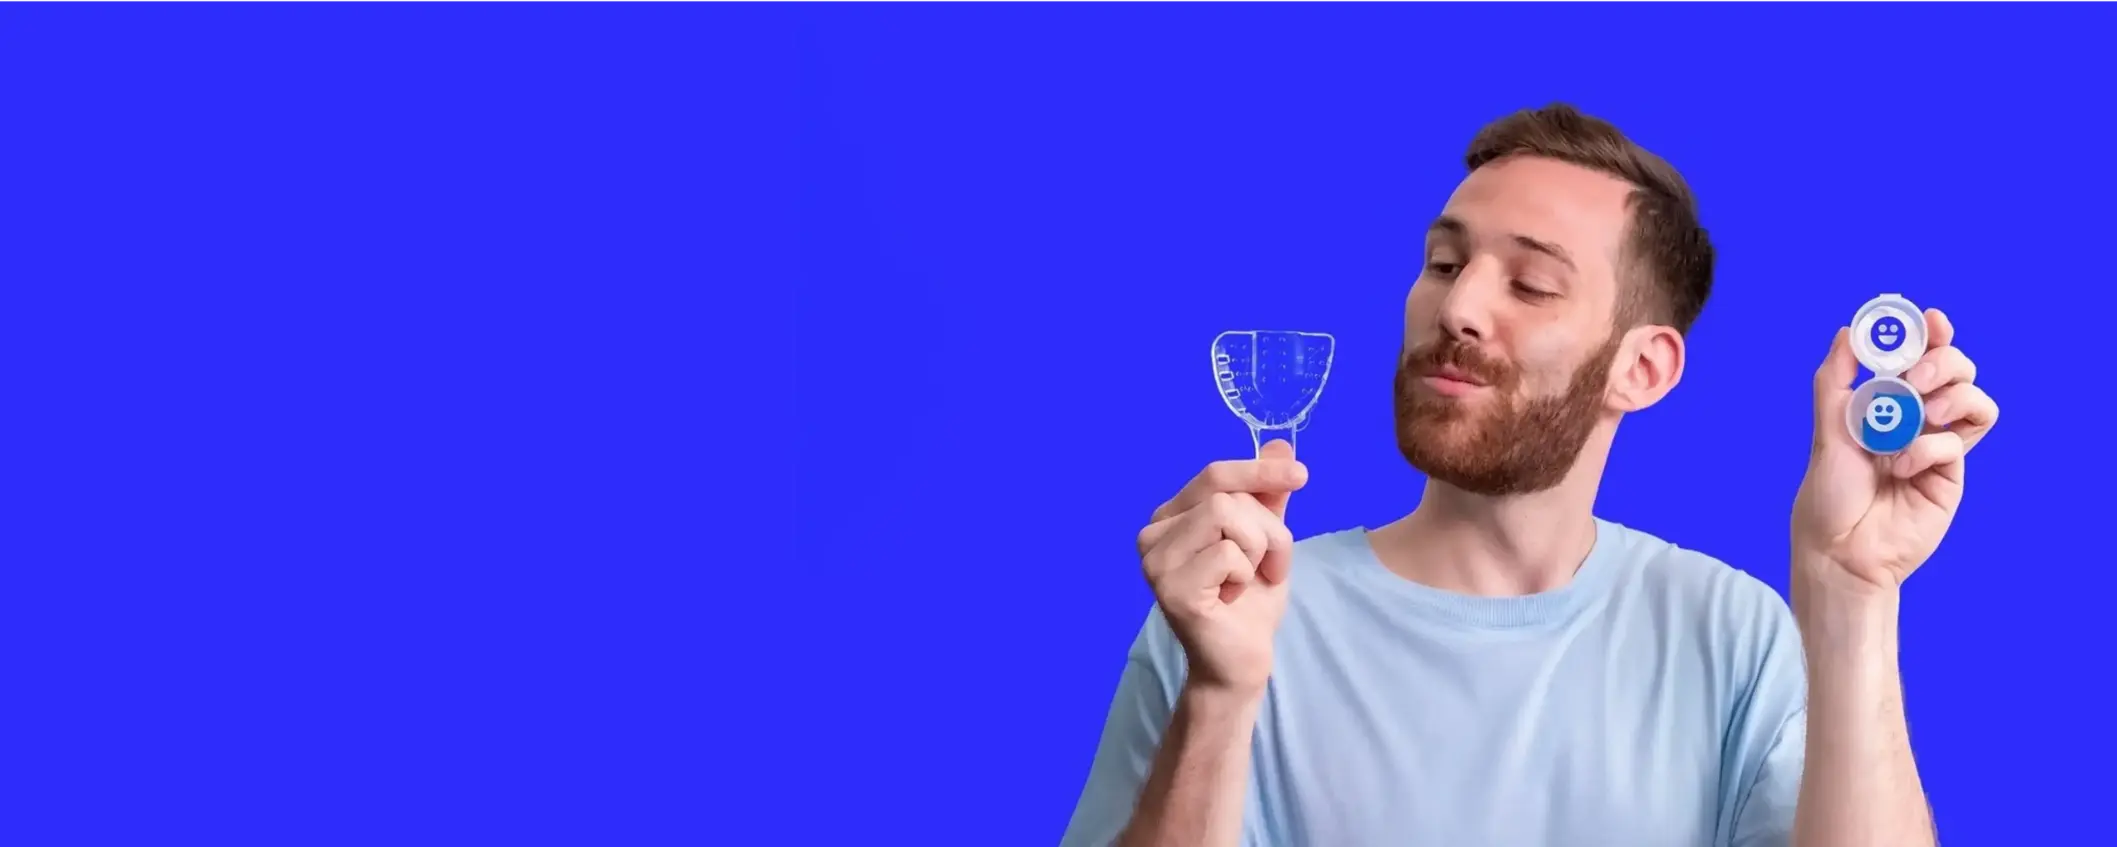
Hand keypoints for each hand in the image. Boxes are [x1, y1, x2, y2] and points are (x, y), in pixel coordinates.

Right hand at [1134, 439, 1305, 694]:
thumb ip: (1267, 496)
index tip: (1300, 474)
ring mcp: (1155, 562)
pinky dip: (1246, 574)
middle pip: (1226, 496)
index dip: (1258, 470)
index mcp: (1171, 517)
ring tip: (1253, 579)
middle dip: (1267, 529)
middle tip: (1270, 566)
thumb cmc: (1248, 603)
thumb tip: (1281, 444)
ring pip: (1226, 516)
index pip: (1214, 475)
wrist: (1240, 662)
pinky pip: (1227, 554)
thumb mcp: (1266, 539)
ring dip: (1260, 550)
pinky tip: (1233, 597)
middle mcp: (1153, 535)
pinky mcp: (1170, 588)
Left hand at [1792, 308, 1999, 595]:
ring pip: (1973, 400)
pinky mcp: (1951, 474)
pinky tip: (1902, 466)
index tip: (1930, 320)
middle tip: (1916, 378)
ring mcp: (1937, 445)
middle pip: (1956, 370)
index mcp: (1885, 403)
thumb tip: (1847, 332)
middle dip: (1943, 361)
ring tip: (1920, 415)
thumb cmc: (1828, 496)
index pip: (1919, 357)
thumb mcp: (1826, 431)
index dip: (1931, 335)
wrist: (1841, 551)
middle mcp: (1916, 419)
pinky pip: (1958, 442)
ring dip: (1951, 396)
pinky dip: (1930, 447)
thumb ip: (1836, 381)